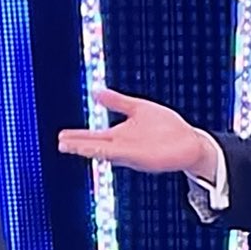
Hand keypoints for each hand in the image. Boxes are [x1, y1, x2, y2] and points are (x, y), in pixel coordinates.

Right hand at [56, 88, 211, 175]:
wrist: (190, 141)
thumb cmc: (167, 127)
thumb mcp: (139, 108)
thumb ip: (118, 102)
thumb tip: (97, 91)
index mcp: (120, 135)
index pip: (94, 136)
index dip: (78, 136)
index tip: (61, 136)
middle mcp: (123, 146)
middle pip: (95, 146)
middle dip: (78, 145)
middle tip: (60, 143)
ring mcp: (132, 153)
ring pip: (105, 152)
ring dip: (88, 150)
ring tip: (70, 147)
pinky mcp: (144, 158)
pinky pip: (123, 156)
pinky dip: (109, 153)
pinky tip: (99, 151)